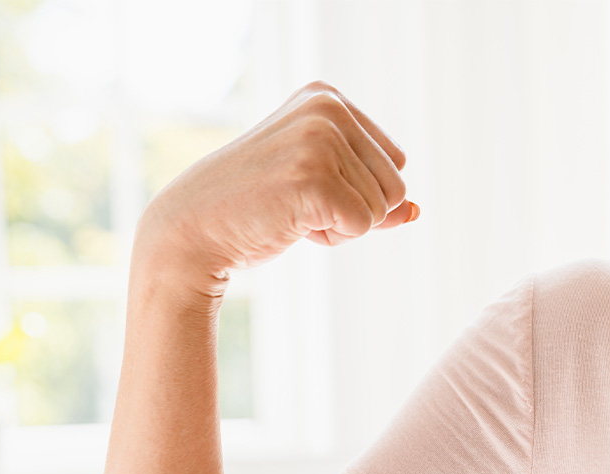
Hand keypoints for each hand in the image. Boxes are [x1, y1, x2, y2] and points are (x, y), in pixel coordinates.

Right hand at [133, 80, 417, 281]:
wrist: (192, 229)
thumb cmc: (256, 210)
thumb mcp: (322, 190)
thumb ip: (372, 195)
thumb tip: (417, 211)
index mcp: (328, 98)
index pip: (395, 162)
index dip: (358, 192)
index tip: (305, 187)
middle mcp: (328, 108)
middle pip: (396, 186)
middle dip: (354, 211)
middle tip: (297, 204)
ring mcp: (321, 139)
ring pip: (383, 208)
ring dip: (341, 226)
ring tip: (291, 211)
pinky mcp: (316, 177)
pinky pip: (364, 225)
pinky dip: (332, 238)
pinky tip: (290, 223)